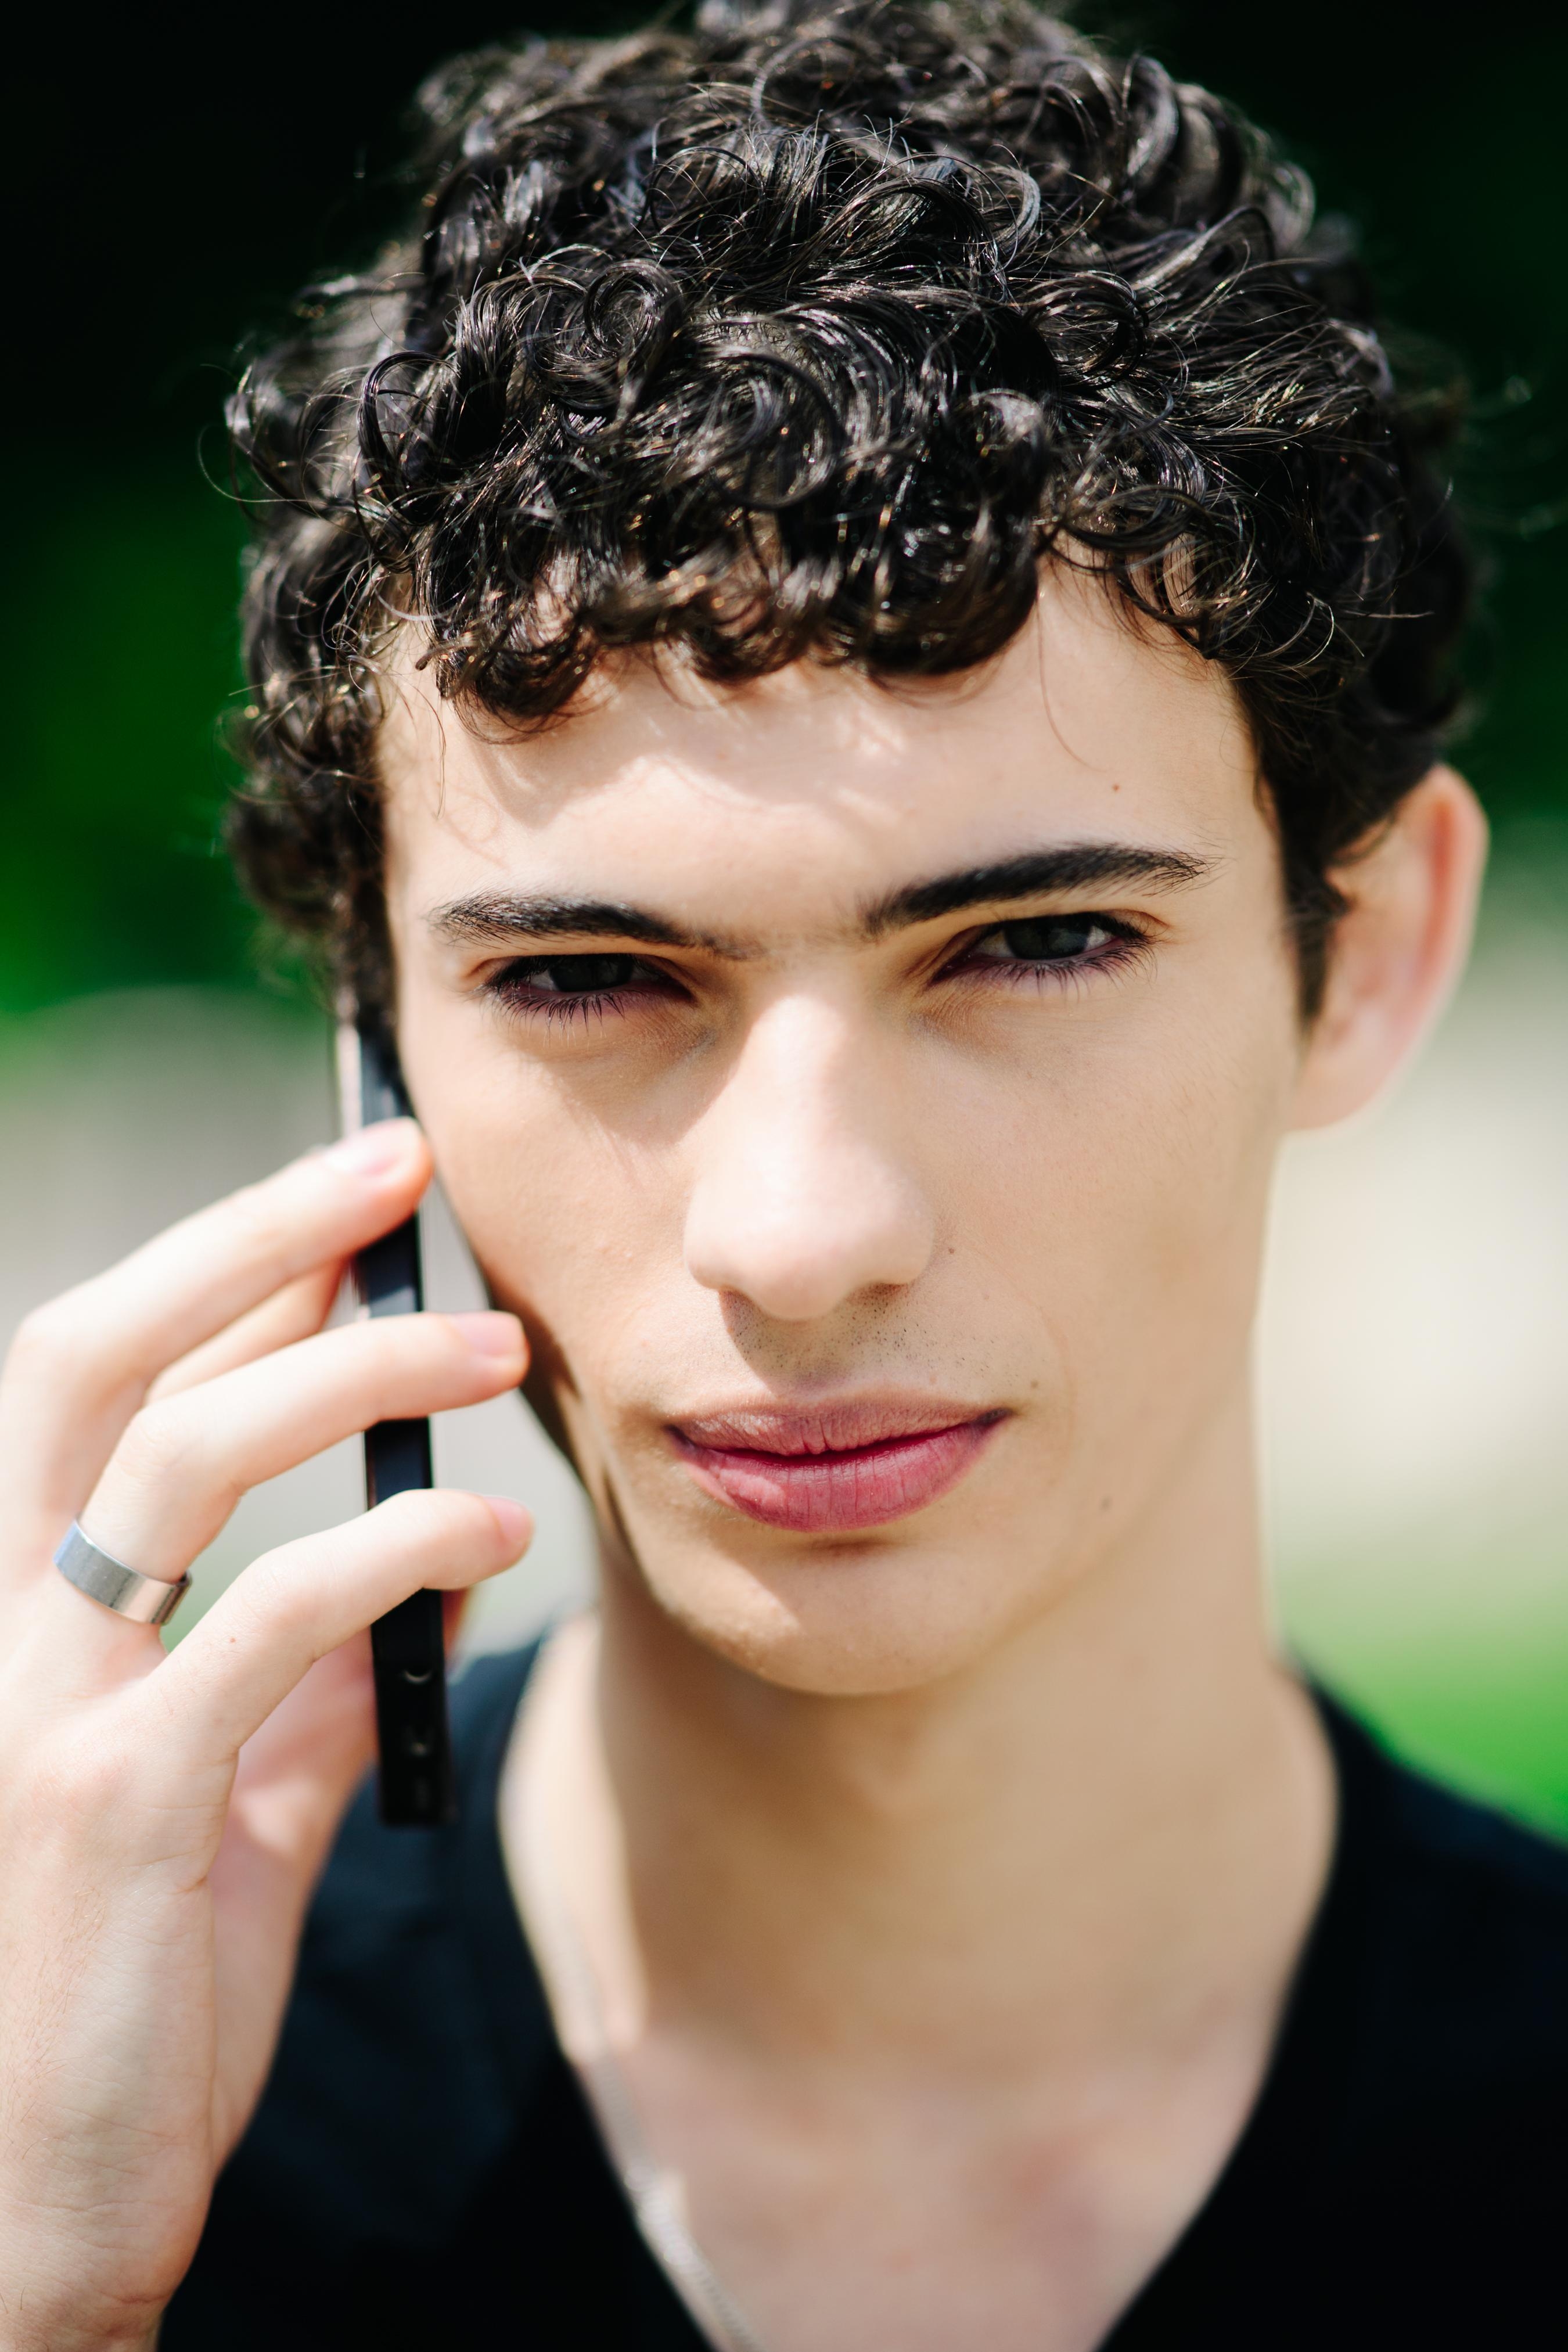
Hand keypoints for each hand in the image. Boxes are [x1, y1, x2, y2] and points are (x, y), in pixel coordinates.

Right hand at [0, 1120, 530, 2350]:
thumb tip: (425, 1556)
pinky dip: (393, 1549)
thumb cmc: (123, 1999)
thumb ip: (299, 1688)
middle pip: (100, 1356)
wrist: (34, 2213)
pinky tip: (494, 1531)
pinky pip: (266, 1624)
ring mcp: (34, 1710)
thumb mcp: (222, 1811)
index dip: (223, 1266)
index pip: (99, 1376)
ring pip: (181, 1458)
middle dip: (249, 1237)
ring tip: (497, 1341)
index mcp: (11, 1609)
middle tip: (397, 1157)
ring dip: (351, 1373)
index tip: (354, 1200)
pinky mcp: (104, 1810)